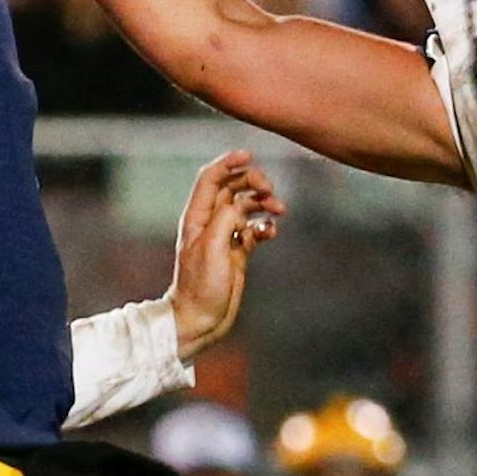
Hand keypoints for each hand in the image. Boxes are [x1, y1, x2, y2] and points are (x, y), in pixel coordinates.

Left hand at [169, 151, 283, 357]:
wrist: (201, 319)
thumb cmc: (200, 287)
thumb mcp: (212, 248)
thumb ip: (225, 219)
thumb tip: (241, 204)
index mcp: (198, 217)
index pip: (211, 178)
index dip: (228, 162)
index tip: (250, 155)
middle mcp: (211, 223)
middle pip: (233, 188)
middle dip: (252, 182)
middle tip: (270, 190)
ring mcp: (225, 237)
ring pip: (247, 207)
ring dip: (263, 203)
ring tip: (279, 210)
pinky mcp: (238, 252)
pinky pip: (255, 229)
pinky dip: (265, 226)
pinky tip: (271, 232)